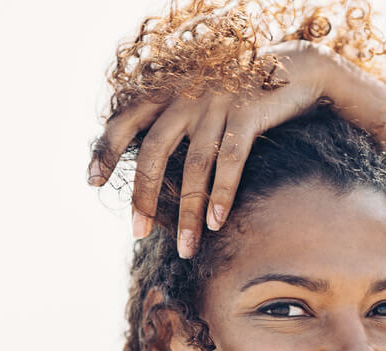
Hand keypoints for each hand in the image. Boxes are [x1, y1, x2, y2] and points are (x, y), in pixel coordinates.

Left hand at [87, 42, 335, 258]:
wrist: (293, 67)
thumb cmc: (241, 95)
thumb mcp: (200, 99)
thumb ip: (174, 121)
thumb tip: (150, 167)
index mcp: (169, 92)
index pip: (126, 121)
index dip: (106, 149)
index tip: (92, 181)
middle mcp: (187, 96)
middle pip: (154, 150)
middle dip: (143, 196)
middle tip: (138, 233)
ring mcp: (217, 103)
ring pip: (194, 165)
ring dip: (188, 212)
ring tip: (186, 248)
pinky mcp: (248, 112)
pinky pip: (231, 160)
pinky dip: (222, 193)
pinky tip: (216, 222)